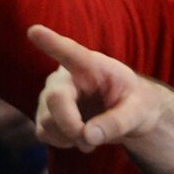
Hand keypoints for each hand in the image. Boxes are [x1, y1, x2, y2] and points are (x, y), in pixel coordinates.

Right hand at [28, 25, 163, 151]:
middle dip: (72, 126)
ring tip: (92, 138)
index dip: (51, 43)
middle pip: (55, 99)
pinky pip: (43, 133)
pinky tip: (77, 137)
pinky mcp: (44, 113)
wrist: (127, 115)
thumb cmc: (135, 103)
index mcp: (91, 65)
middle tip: (91, 143)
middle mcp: (65, 76)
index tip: (34, 31)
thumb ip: (117, 122)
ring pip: (46, 121)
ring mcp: (50, 94)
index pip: (70, 52)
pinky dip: (61, 142)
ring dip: (69, 137)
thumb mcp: (138, 111)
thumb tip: (88, 136)